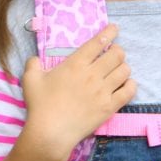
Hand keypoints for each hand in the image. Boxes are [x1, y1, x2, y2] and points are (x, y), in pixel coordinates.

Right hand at [20, 24, 136, 158]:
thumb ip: (33, 65)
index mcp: (75, 64)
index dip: (109, 32)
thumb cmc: (40, 105)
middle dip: (117, 50)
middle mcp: (92, 74)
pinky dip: (130, 85)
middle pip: (116, 54)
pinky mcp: (109, 106)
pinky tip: (127, 84)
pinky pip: (129, 91)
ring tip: (119, 69)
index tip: (114, 29)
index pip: (98, 42)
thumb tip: (35, 60)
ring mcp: (103, 90)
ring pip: (124, 70)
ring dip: (123, 67)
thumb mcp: (30, 80)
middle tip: (114, 53)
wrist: (51, 132)